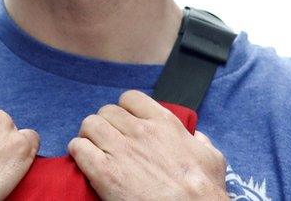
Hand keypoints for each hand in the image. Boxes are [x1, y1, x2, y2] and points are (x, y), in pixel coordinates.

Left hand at [68, 90, 227, 200]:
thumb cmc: (203, 192)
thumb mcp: (212, 159)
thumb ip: (201, 142)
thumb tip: (197, 137)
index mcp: (164, 124)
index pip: (131, 99)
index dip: (124, 110)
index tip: (125, 123)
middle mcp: (140, 131)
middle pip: (106, 111)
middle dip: (105, 124)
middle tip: (107, 140)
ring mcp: (120, 150)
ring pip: (89, 124)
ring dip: (89, 136)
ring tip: (94, 148)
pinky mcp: (104, 172)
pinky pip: (78, 148)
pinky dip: (78, 152)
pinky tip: (85, 161)